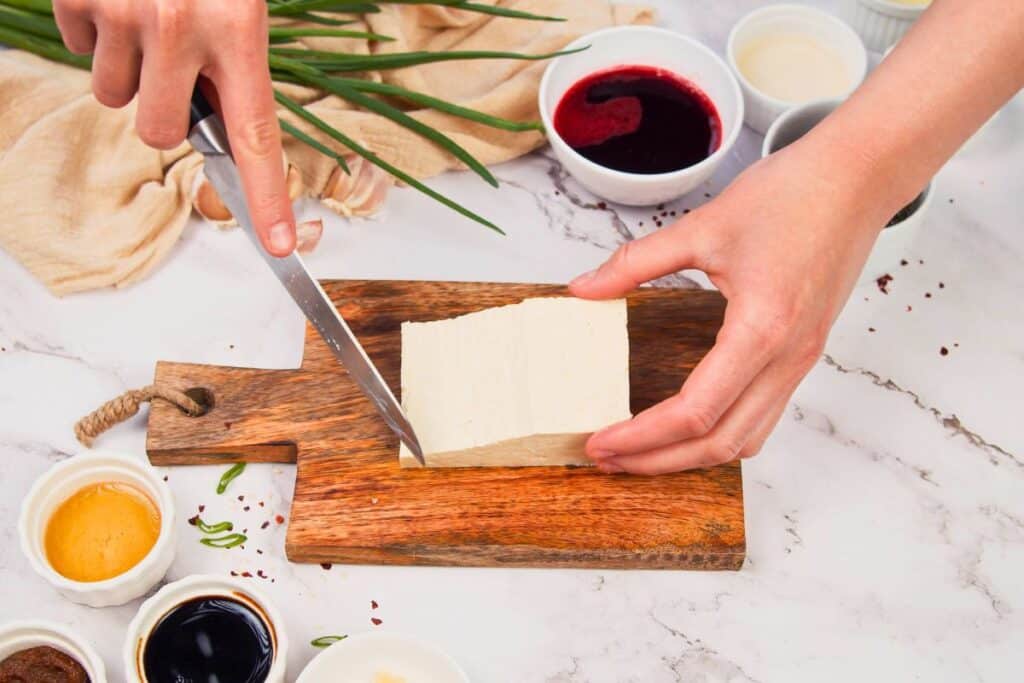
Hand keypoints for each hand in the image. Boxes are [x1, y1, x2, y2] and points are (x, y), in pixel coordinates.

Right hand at [53, 0, 295, 255]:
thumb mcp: (239, 3)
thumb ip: (231, 64)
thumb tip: (213, 125)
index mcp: (239, 28)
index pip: (257, 134)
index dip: (269, 195)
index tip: (278, 245)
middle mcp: (179, 26)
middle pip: (159, 131)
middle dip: (160, 111)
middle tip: (171, 66)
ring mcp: (122, 11)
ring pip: (111, 95)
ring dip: (125, 69)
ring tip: (144, 17)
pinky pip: (79, 49)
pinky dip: (94, 31)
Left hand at [570, 138, 898, 474]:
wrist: (857, 178)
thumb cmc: (792, 195)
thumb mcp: (701, 226)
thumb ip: (635, 262)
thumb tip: (583, 288)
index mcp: (761, 328)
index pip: (694, 412)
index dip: (641, 437)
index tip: (599, 441)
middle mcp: (787, 357)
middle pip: (719, 444)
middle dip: (658, 461)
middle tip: (607, 458)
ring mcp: (801, 360)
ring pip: (746, 440)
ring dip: (690, 456)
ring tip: (640, 451)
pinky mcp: (804, 353)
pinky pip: (763, 416)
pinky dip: (721, 434)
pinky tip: (686, 424)